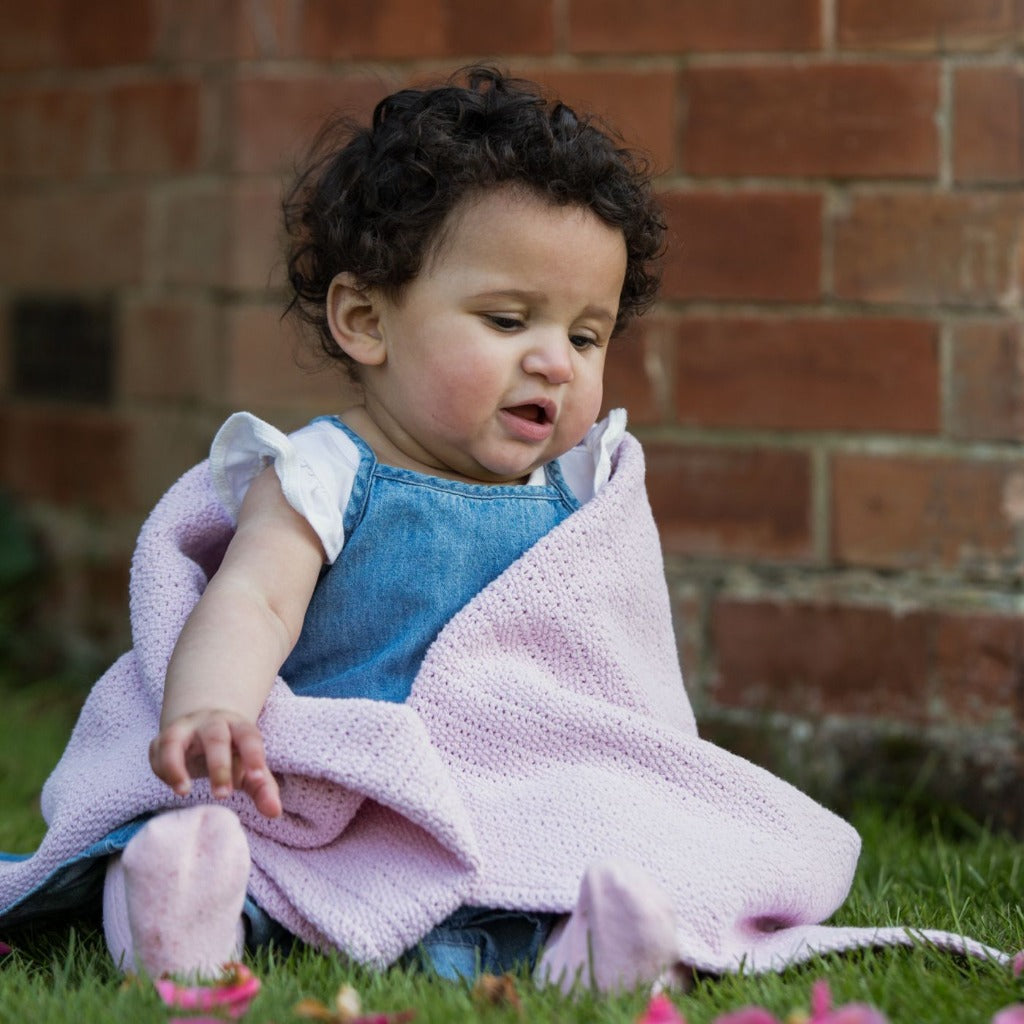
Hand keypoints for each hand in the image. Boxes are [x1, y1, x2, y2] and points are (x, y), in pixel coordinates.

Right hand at [149, 709, 282, 818]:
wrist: (206, 725)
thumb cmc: (233, 753)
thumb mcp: (249, 768)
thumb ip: (263, 788)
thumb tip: (275, 812)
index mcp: (239, 728)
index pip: (249, 737)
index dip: (254, 756)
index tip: (256, 779)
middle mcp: (212, 723)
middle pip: (216, 737)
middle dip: (219, 765)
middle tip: (223, 795)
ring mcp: (185, 728)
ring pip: (175, 739)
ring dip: (175, 765)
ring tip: (183, 792)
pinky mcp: (163, 737)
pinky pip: (157, 749)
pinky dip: (162, 768)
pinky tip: (174, 785)